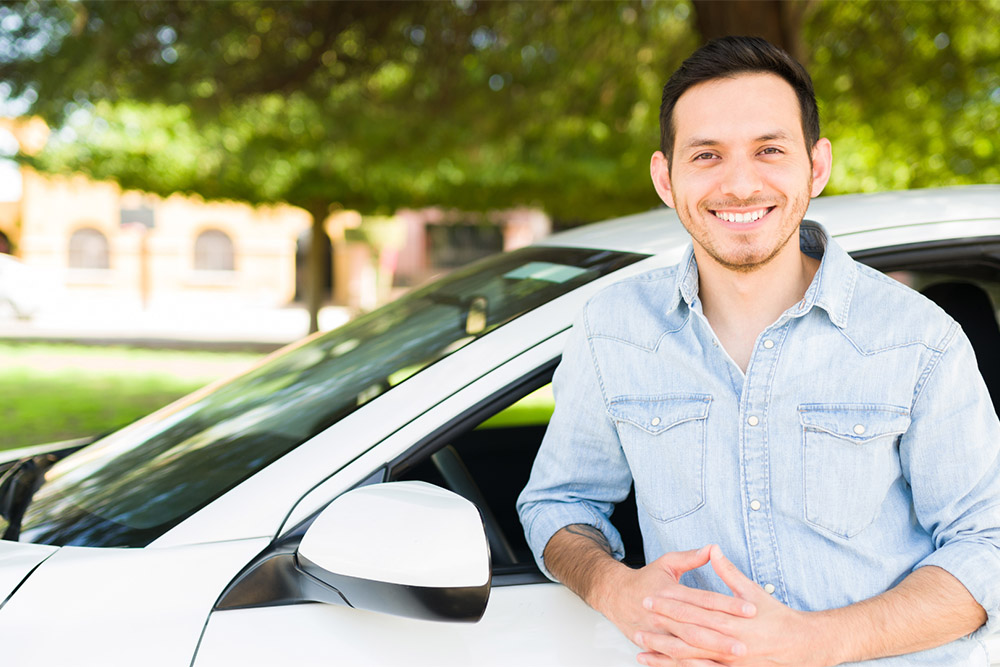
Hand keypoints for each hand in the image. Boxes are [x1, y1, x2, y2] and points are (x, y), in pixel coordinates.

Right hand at [590, 545, 756, 664]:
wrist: (614, 596)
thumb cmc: (645, 578)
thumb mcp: (666, 563)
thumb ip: (690, 557)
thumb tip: (713, 548)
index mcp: (669, 591)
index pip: (704, 599)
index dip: (728, 604)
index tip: (750, 608)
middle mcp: (663, 613)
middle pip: (696, 626)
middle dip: (721, 636)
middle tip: (745, 642)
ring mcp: (657, 631)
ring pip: (686, 645)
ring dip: (709, 652)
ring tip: (732, 656)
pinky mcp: (652, 644)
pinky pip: (673, 658)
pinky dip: (690, 664)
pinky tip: (708, 666)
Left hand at [636, 545, 820, 666]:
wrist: (804, 645)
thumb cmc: (777, 616)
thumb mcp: (753, 591)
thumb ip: (730, 572)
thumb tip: (713, 548)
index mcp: (734, 619)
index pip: (696, 609)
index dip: (671, 605)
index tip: (650, 597)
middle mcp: (731, 641)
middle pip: (690, 634)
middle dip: (663, 628)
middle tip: (640, 621)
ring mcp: (731, 662)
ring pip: (692, 658)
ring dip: (665, 654)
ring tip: (640, 648)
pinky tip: (661, 666)